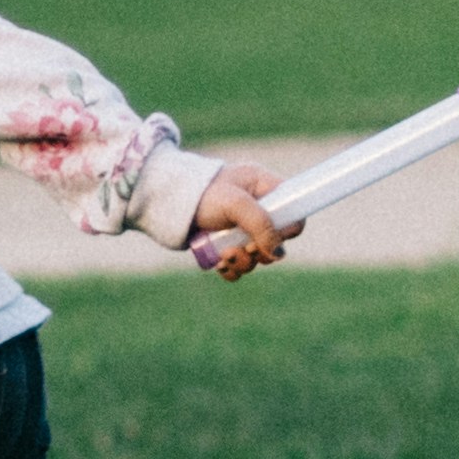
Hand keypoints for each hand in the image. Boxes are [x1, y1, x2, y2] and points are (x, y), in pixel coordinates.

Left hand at [192, 163, 304, 281]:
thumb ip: (260, 224)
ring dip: (243, 262)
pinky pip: (238, 265)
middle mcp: (256, 209)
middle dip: (259, 252)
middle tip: (243, 248)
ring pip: (255, 256)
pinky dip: (231, 270)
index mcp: (264, 188)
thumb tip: (278, 255)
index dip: (287, 231)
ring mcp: (239, 228)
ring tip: (224, 257)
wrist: (165, 201)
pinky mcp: (224, 244)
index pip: (293, 213)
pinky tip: (219, 267)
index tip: (270, 239)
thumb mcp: (235, 203)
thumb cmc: (202, 193)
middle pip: (275, 242)